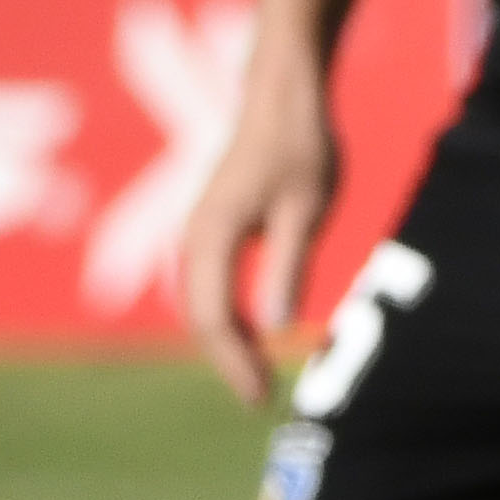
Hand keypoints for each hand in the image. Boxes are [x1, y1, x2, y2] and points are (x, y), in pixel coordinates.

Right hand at [184, 99, 344, 405]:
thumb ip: (288, 267)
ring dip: (224, 342)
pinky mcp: (208, 229)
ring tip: (258, 378)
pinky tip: (251, 338)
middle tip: (262, 399)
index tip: (259, 397)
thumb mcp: (307, 211)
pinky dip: (224, 317)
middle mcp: (192, 236)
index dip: (233, 361)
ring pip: (198, 303)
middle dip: (228, 360)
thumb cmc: (302, 148)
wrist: (282, 99)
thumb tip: (274, 329)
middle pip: (198, 317)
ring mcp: (195, 232)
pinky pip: (206, 285)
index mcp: (213, 233)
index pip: (211, 316)